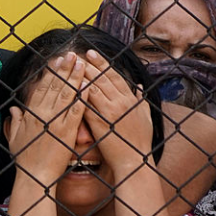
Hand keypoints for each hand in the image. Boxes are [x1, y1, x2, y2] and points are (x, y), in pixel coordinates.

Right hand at [7, 52, 86, 185]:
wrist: (35, 176)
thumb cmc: (25, 159)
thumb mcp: (15, 137)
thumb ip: (15, 120)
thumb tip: (14, 109)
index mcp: (31, 113)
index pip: (42, 87)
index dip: (50, 72)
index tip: (57, 60)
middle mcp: (43, 114)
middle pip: (55, 86)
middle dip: (64, 68)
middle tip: (72, 54)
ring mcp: (55, 122)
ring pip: (66, 94)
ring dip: (74, 77)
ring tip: (81, 63)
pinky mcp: (66, 132)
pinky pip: (76, 111)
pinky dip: (82, 98)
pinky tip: (88, 86)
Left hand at [82, 50, 152, 174]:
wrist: (134, 161)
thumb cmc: (140, 142)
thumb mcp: (145, 117)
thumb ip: (141, 100)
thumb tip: (139, 86)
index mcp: (130, 100)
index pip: (114, 76)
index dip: (102, 63)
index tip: (92, 54)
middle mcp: (121, 103)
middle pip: (102, 78)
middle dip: (89, 64)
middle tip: (77, 54)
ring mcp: (111, 112)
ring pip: (94, 88)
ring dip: (82, 75)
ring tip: (71, 66)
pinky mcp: (100, 123)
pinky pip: (87, 105)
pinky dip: (79, 95)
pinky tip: (70, 87)